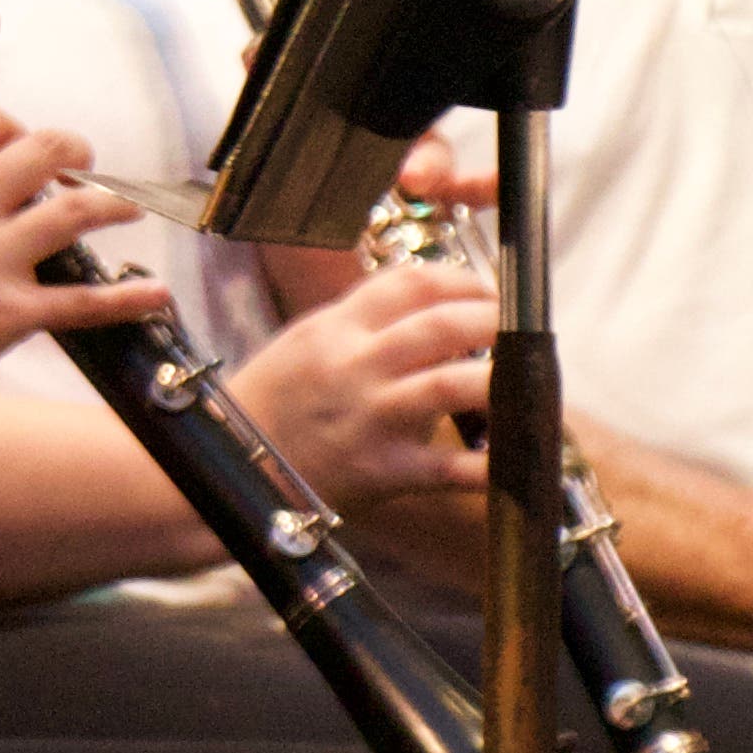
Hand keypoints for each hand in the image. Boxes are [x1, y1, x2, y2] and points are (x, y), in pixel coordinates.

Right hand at [0, 104, 167, 435]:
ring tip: (129, 208)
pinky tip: (157, 294)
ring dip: (113, 205)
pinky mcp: (7, 314)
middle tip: (83, 162)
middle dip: (74, 151)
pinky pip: (86, 300)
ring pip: (76, 210)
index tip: (25, 144)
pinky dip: (129, 299)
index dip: (16, 127)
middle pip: (42, 148)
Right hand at [226, 265, 497, 509]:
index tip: (487, 293)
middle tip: (520, 332)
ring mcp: (370, 419)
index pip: (411, 281)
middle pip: (442, 324)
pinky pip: (451, 468)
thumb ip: (360, 319)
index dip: (463, 280)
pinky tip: (517, 460)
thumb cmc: (269, 406)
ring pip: (454, 385)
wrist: (227, 471)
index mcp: (336, 327)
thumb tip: (426, 299)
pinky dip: (492, 465)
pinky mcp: (381, 472)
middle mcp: (354, 365)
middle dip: (495, 321)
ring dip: (502, 382)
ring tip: (524, 384)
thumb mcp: (304, 343)